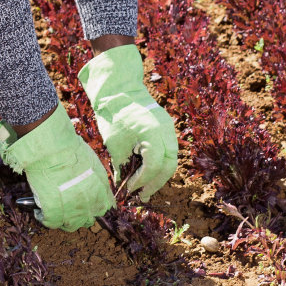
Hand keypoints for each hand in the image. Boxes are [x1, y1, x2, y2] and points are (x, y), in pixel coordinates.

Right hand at [0, 104, 113, 230]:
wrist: (52, 148)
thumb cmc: (70, 149)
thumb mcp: (92, 162)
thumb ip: (95, 178)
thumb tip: (91, 185)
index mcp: (100, 190)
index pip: (103, 208)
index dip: (93, 208)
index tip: (86, 205)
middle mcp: (89, 203)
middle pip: (87, 220)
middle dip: (79, 216)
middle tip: (68, 208)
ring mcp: (72, 209)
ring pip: (70, 226)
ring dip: (63, 221)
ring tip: (54, 212)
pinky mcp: (53, 211)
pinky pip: (51, 223)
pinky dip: (44, 219)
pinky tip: (40, 212)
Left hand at [80, 44, 177, 202]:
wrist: (118, 90)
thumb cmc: (113, 116)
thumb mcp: (115, 145)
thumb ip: (122, 168)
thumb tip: (123, 188)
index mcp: (152, 133)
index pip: (154, 166)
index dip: (142, 181)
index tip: (130, 190)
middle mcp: (166, 130)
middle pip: (169, 165)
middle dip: (155, 183)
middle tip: (142, 195)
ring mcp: (169, 127)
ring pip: (172, 159)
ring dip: (159, 175)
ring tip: (145, 187)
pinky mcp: (167, 126)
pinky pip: (169, 149)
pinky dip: (160, 163)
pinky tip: (147, 171)